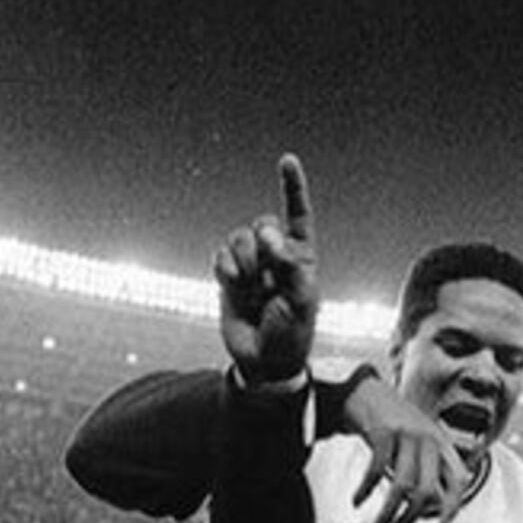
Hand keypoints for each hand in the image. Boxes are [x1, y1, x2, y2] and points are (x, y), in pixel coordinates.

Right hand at [214, 154, 318, 382]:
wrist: (263, 361)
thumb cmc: (291, 333)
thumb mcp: (301, 301)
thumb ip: (289, 264)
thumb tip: (268, 233)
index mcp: (301, 257)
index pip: (298, 216)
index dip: (292, 188)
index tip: (286, 161)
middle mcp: (276, 256)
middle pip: (262, 224)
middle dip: (262, 244)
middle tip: (266, 273)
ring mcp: (251, 265)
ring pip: (239, 238)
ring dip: (243, 260)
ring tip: (250, 287)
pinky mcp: (228, 277)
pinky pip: (220, 255)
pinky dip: (225, 268)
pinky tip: (234, 285)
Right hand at [345, 380, 469, 522]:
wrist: (365, 389)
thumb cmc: (392, 422)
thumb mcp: (417, 442)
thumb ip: (426, 469)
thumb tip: (430, 506)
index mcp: (441, 443)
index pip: (458, 478)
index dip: (453, 504)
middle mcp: (428, 438)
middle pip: (427, 490)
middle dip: (411, 518)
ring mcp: (407, 433)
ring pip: (402, 486)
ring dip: (388, 513)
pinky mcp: (383, 431)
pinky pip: (377, 471)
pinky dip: (366, 490)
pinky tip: (358, 499)